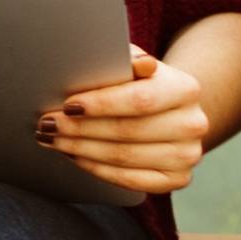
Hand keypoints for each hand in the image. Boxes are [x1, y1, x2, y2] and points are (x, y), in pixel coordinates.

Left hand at [42, 48, 211, 197]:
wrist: (169, 110)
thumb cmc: (140, 83)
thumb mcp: (133, 63)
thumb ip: (126, 59)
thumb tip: (135, 63)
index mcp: (186, 88)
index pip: (140, 99)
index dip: (101, 104)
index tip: (67, 105)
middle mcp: (193, 124)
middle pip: (128, 131)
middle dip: (80, 129)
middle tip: (47, 125)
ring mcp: (187, 155)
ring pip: (125, 158)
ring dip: (81, 150)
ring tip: (53, 140)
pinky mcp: (177, 179)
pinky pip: (131, 181)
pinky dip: (97, 169)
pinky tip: (75, 157)